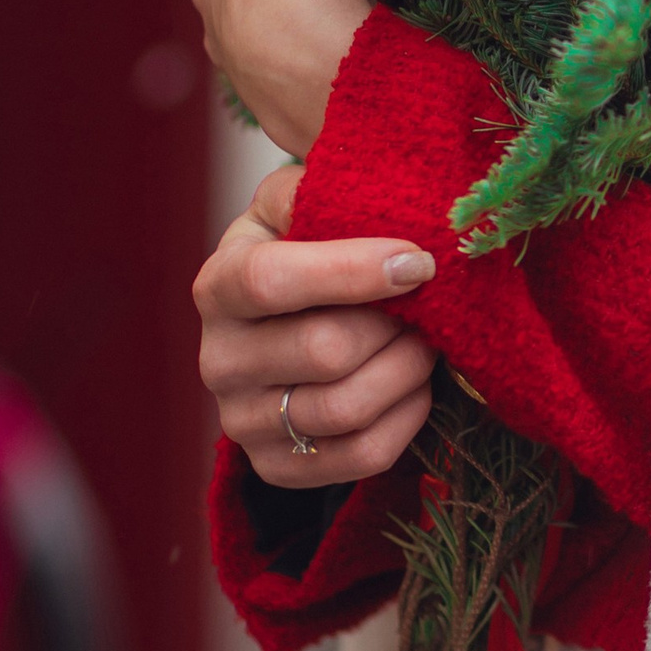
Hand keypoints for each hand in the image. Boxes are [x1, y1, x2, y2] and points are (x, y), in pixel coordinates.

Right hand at [195, 162, 436, 488]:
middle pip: (323, 351)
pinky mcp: (278, 469)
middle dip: (395, 324)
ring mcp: (243, 423)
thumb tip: (340, 181)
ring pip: (347, 409)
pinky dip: (407, 417)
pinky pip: (362, 455)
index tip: (418, 261)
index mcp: (219, 286)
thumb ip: (311, 188)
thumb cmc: (304, 250)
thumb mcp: (296, 206)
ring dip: (408, 369)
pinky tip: (416, 383)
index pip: (270, 281)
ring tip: (427, 339)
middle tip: (431, 302)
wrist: (289, 328)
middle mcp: (218, 361)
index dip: (351, 270)